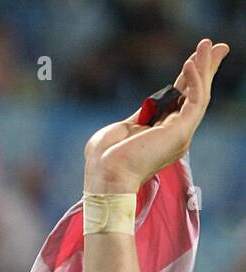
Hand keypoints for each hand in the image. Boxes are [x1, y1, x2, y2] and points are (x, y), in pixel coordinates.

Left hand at [84, 38, 229, 192]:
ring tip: (208, 43)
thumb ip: (139, 117)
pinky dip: (195, 80)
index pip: (179, 101)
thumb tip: (149, 106)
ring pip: (199, 95)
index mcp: (159, 133)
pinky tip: (191, 62)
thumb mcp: (121, 130)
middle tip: (218, 46)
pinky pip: (195, 101)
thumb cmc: (104, 160)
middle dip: (206, 69)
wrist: (105, 177)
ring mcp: (180, 133)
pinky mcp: (181, 132)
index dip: (188, 79)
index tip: (194, 59)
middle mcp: (175, 134)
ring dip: (204, 67)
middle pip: (195, 95)